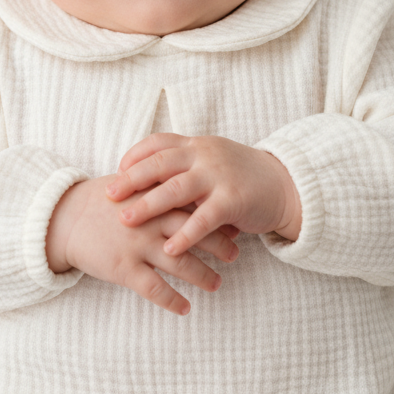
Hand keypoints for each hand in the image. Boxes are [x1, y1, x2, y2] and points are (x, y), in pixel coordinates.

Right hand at [46, 175, 237, 315]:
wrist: (65, 219)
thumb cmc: (101, 202)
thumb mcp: (132, 185)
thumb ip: (160, 187)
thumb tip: (190, 192)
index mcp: (154, 197)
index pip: (194, 204)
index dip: (216, 214)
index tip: (235, 222)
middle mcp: (150, 220)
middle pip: (195, 232)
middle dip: (219, 244)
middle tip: (236, 254)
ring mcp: (137, 244)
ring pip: (181, 263)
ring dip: (203, 275)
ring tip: (217, 284)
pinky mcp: (123, 268)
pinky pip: (155, 288)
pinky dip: (172, 300)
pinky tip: (185, 308)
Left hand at [105, 134, 301, 256]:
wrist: (284, 185)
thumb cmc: (240, 176)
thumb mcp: (211, 162)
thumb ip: (184, 166)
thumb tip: (144, 178)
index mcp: (196, 145)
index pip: (158, 143)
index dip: (134, 156)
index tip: (116, 171)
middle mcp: (204, 155)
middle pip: (160, 163)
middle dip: (132, 179)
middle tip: (109, 195)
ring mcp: (219, 176)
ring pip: (176, 189)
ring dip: (148, 205)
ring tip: (126, 220)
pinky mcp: (233, 200)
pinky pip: (204, 218)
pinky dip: (185, 235)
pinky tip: (169, 250)